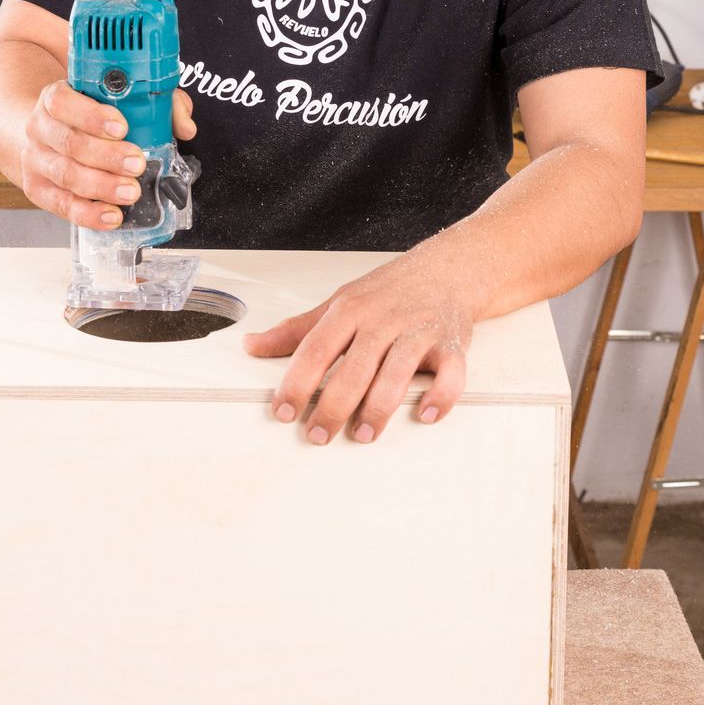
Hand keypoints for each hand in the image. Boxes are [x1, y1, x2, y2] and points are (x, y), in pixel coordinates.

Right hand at [18, 82, 195, 230]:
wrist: (49, 132)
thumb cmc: (89, 115)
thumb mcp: (117, 99)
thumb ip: (155, 103)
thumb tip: (185, 125)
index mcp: (55, 98)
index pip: (63, 102)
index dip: (91, 116)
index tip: (121, 126)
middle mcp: (40, 128)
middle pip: (70, 143)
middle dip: (107, 156)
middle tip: (137, 164)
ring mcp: (36, 160)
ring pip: (66, 175)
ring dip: (102, 187)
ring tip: (131, 192)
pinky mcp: (38, 189)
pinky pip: (62, 205)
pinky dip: (88, 214)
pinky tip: (112, 216)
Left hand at [243, 251, 473, 444]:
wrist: (446, 269)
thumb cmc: (387, 291)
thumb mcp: (338, 303)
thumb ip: (296, 329)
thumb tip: (252, 345)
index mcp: (350, 310)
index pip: (316, 349)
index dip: (297, 382)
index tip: (282, 411)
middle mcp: (383, 320)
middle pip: (354, 369)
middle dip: (333, 407)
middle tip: (317, 436)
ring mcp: (418, 331)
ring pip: (396, 373)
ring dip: (378, 409)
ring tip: (362, 435)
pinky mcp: (451, 343)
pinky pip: (451, 374)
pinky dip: (440, 397)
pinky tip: (424, 414)